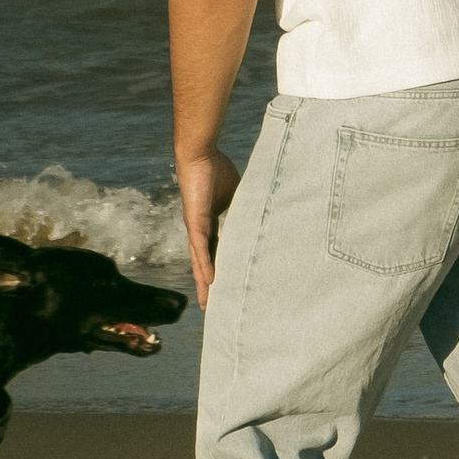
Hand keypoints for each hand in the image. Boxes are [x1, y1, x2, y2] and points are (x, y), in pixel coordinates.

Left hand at [176, 148, 241, 307]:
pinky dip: (204, 265)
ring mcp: (196, 228)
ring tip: (208, 301)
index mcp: (209, 223)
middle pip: (203, 262)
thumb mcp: (235, 194)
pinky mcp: (195, 222)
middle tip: (210, 304)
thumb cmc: (214, 169)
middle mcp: (199, 230)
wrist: (200, 155)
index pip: (214, 252)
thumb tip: (263, 213)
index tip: (221, 285)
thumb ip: (244, 207)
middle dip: (206, 284)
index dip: (217, 269)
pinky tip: (208, 281)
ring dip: (203, 282)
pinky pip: (200, 248)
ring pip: (199, 261)